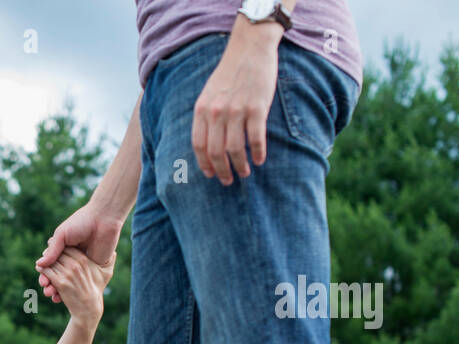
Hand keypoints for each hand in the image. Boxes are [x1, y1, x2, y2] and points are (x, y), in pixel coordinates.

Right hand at [35, 203, 123, 302]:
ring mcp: (82, 261)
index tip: (43, 282)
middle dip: (50, 283)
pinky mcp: (92, 265)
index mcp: (62, 246)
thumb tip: (38, 265)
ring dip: (59, 288)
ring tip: (53, 295)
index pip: (50, 264)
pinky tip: (66, 294)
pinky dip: (73, 288)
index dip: (45, 273)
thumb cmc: (81, 223)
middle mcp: (71, 255)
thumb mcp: (62, 235)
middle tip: (47, 291)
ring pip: (68, 278)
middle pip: (57, 273)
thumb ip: (52, 251)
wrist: (103, 220)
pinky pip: (81, 279)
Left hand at [37, 246, 113, 328]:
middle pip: (58, 253)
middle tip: (47, 253)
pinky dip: (41, 269)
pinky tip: (40, 268)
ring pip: (51, 261)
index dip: (62, 246)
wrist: (88, 308)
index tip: (57, 248)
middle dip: (52, 252)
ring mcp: (68, 274)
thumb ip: (110, 261)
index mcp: (85, 260)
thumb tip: (114, 251)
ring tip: (42, 261)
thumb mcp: (105, 274)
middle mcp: (77, 265)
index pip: (69, 247)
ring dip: (45, 261)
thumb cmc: (95, 289)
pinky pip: (47, 271)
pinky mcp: (60, 283)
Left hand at [192, 17, 282, 184]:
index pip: (199, 146)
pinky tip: (260, 160)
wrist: (250, 48)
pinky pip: (256, 138)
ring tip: (245, 172)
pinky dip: (258, 153)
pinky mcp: (257, 107)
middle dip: (222, 171)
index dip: (204, 164)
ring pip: (235, 149)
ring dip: (240, 166)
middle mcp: (216, 112)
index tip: (210, 175)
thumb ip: (206, 116)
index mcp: (202, 110)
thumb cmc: (230, 73)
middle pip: (216, 152)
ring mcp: (236, 110)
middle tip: (228, 180)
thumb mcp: (209, 93)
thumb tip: (207, 144)